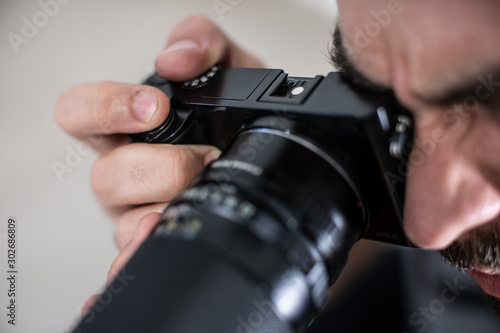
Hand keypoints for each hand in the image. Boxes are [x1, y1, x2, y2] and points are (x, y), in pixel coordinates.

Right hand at [54, 15, 263, 313]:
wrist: (268, 163)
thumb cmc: (239, 120)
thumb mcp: (230, 71)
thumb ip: (203, 45)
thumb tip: (176, 56)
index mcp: (130, 129)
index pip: (80, 114)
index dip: (104, 109)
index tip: (153, 109)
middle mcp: (128, 172)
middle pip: (108, 176)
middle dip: (160, 166)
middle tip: (204, 157)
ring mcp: (141, 212)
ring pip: (127, 221)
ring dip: (168, 206)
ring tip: (203, 192)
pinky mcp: (156, 244)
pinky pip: (136, 261)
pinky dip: (138, 261)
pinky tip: (151, 253)